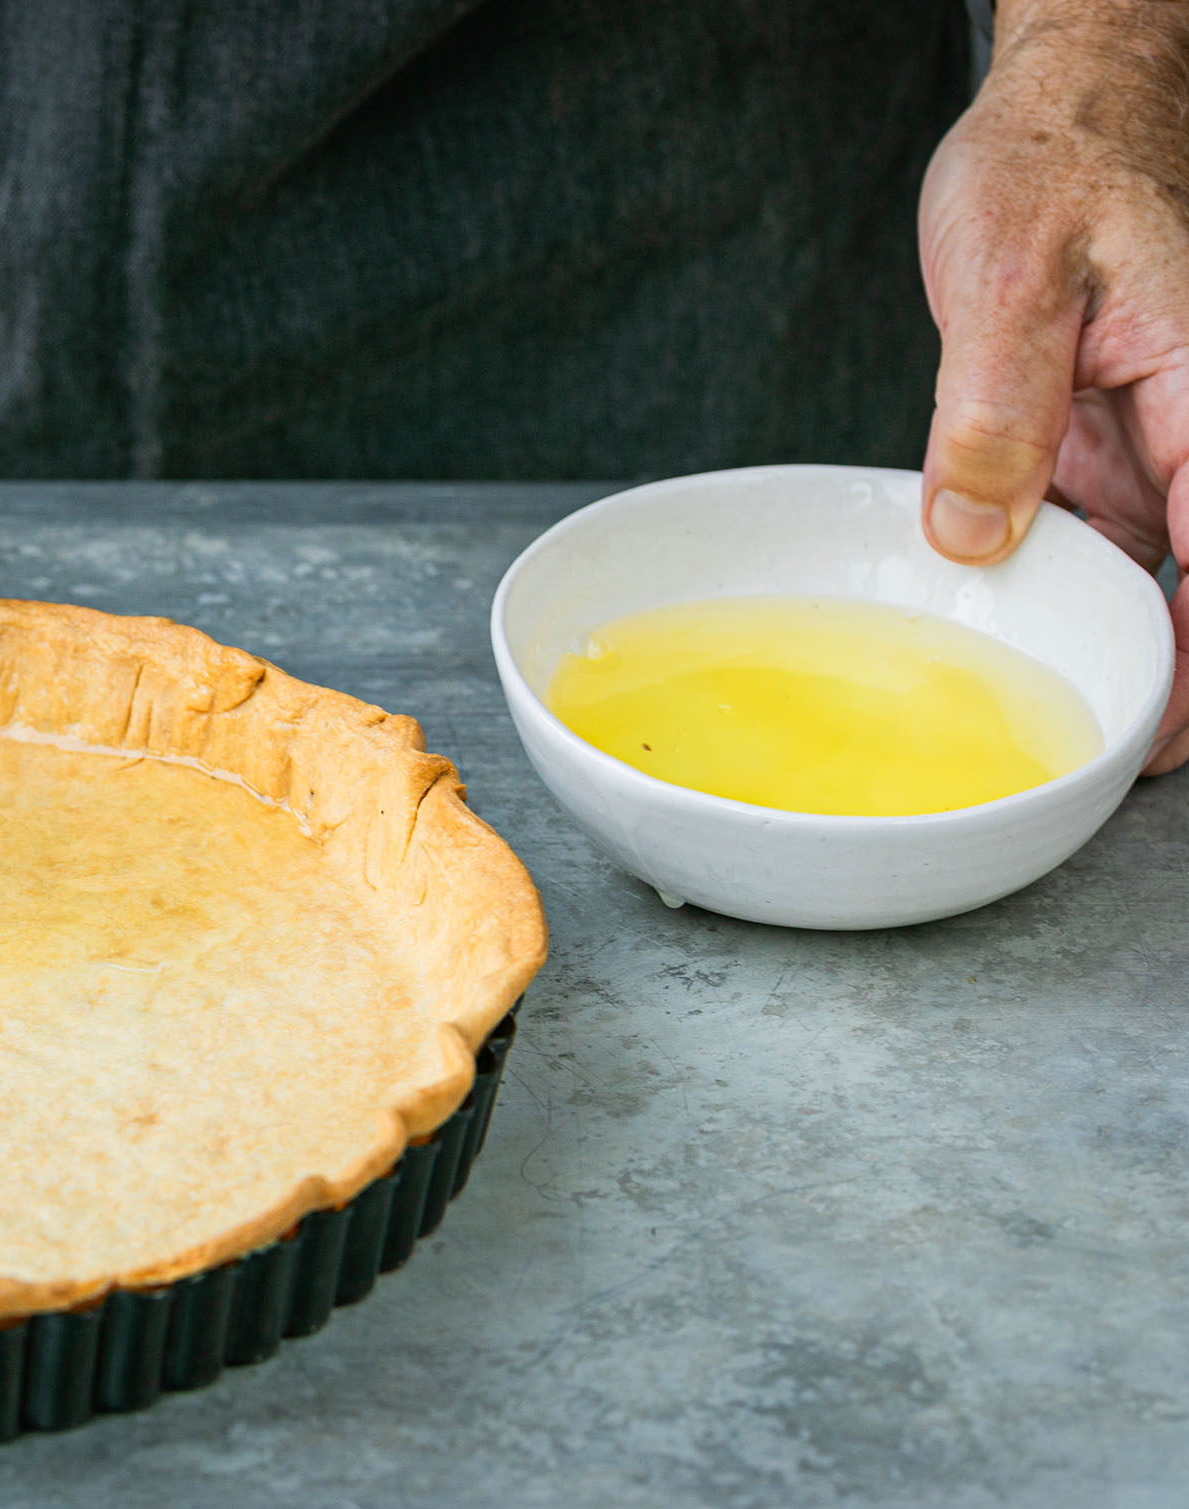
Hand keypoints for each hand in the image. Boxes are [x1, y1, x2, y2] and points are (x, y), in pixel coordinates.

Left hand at [917, 0, 1188, 772]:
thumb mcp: (1008, 279)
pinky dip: (1068, 595)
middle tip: (1109, 764)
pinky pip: (1104, 545)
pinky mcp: (1110, 451)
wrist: (1060, 111)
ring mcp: (1158, 449)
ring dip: (1120, 649)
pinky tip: (1014, 641)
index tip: (1162, 736)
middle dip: (1175, 680)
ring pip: (1158, 579)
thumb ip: (995, 410)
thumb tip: (973, 535)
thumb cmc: (1054, 165)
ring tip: (1062, 730)